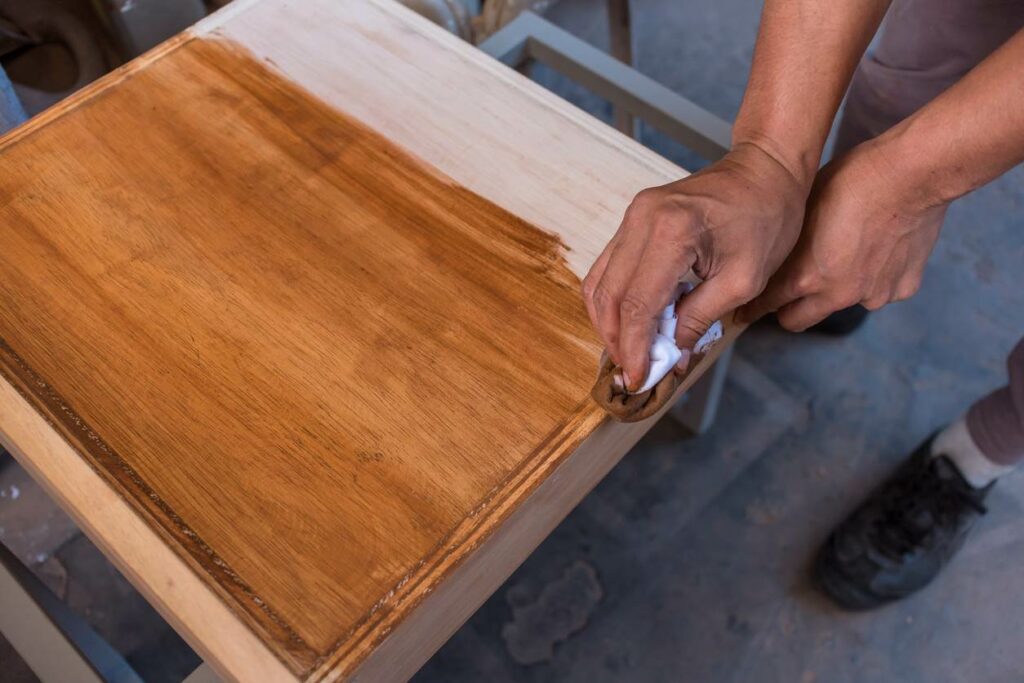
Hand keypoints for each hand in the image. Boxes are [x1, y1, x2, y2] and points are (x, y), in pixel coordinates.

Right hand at [582, 142, 807, 391]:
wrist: (765, 169)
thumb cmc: (767, 218)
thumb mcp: (744, 279)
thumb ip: (702, 318)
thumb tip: (673, 354)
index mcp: (672, 232)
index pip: (637, 304)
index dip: (634, 348)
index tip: (639, 380)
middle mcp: (642, 220)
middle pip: (608, 296)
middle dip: (616, 341)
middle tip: (631, 373)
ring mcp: (633, 215)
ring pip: (599, 283)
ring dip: (609, 323)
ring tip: (628, 353)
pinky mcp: (633, 218)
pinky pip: (609, 267)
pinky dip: (614, 301)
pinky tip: (630, 323)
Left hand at [740, 139, 946, 330]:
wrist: (910, 174)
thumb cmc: (851, 180)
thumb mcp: (802, 210)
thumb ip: (788, 245)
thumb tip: (771, 257)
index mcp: (805, 276)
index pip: (765, 306)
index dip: (752, 307)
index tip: (744, 311)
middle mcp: (837, 295)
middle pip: (797, 320)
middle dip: (787, 310)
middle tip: (786, 293)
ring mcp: (873, 295)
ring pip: (841, 304)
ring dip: (836, 290)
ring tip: (845, 253)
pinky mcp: (903, 289)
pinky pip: (880, 290)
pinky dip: (876, 278)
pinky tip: (879, 248)